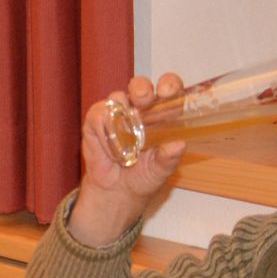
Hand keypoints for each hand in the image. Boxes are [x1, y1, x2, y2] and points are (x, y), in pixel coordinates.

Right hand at [68, 73, 187, 247]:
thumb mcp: (161, 170)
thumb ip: (169, 158)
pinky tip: (111, 151)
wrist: (116, 192)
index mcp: (162, 114)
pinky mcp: (96, 120)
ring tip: (126, 144)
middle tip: (143, 100)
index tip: (168, 91)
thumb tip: (179, 145)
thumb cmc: (143, 176)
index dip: (168, 85)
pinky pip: (99, 116)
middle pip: (140, 86)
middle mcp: (139, 108)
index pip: (167, 90)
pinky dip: (105, 134)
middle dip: (142, 89)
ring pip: (117, 97)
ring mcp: (117, 112)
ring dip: (121, 118)